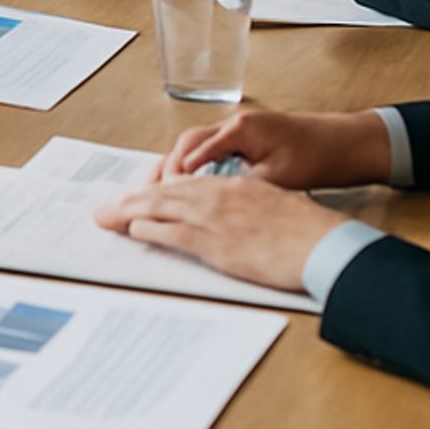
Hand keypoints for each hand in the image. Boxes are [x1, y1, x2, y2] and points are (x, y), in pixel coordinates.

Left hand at [95, 174, 350, 292]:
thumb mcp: (272, 206)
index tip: (138, 195)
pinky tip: (135, 228)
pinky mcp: (215, 243)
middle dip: (132, 199)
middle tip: (108, 206)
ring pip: (160, 209)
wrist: (321, 242)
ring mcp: (214, 218)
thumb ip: (247, 207)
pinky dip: (151, 229)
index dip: (156, 191)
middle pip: (164, 193)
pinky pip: (174, 233)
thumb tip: (236, 220)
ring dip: (130, 212)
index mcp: (231, 186)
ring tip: (108, 215)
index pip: (183, 185)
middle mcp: (217, 196)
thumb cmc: (306, 229)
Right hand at [152, 107, 391, 188]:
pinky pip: (210, 148)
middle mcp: (235, 123)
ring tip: (158, 188)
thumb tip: (212, 200)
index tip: (159, 193)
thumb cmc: (318, 155)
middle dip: (166, 167)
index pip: (195, 149)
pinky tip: (188, 181)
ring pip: (196, 144)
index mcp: (241, 129)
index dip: (175, 173)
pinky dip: (194, 164)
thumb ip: (242, 186)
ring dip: (177, 165)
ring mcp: (240, 128)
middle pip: (187, 142)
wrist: (345, 143)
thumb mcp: (279, 178)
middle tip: (147, 191)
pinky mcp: (247, 138)